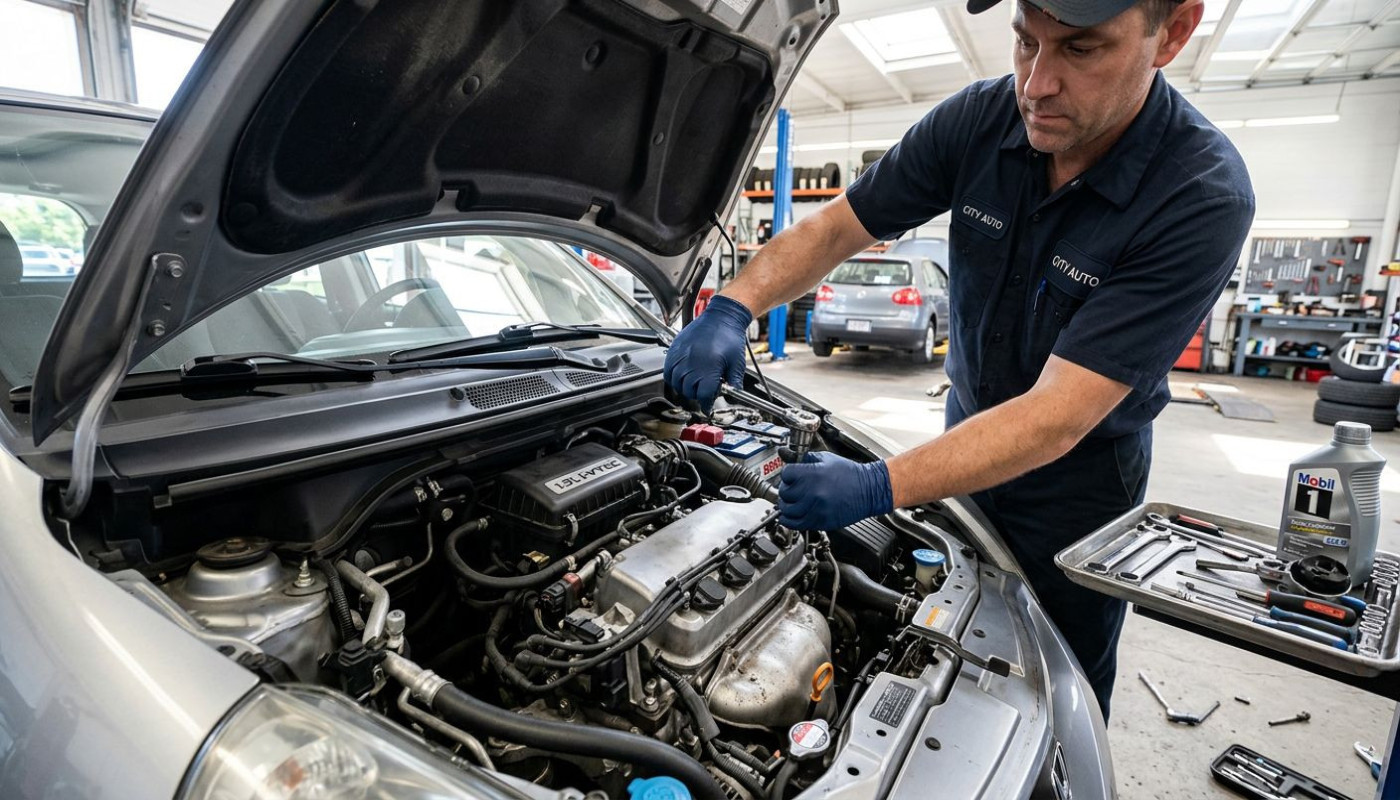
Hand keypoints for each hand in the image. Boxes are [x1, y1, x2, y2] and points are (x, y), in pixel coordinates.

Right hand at [664, 295, 752, 412]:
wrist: (722, 316)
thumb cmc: (730, 336)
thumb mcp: (737, 362)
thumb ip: (734, 381)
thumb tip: (733, 394)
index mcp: (709, 368)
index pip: (703, 396)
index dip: (706, 404)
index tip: (708, 406)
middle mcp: (693, 363)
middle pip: (688, 391)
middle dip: (697, 395)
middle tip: (704, 390)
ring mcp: (682, 356)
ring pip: (676, 383)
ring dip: (684, 387)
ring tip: (694, 383)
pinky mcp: (675, 349)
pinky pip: (667, 371)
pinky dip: (673, 377)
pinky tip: (682, 375)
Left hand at [778, 451, 893, 529]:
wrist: (869, 490)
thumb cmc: (850, 474)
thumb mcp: (826, 459)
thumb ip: (805, 458)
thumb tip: (785, 453)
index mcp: (813, 474)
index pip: (786, 474)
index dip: (788, 475)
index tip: (791, 476)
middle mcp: (813, 492)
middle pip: (784, 492)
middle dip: (787, 489)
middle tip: (793, 489)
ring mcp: (816, 508)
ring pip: (787, 510)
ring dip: (787, 505)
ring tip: (792, 501)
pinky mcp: (820, 521)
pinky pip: (796, 524)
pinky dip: (789, 520)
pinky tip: (790, 515)